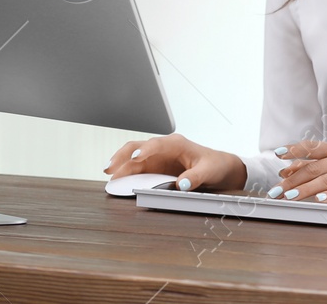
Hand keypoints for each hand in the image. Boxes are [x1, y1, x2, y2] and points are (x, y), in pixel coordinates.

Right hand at [104, 133, 245, 192]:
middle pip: (138, 147)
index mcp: (177, 144)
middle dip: (123, 156)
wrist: (218, 167)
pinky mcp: (154, 168)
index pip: (157, 144)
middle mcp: (164, 148)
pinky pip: (135, 168)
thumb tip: (182, 184)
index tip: (136, 157)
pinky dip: (124, 172)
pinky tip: (116, 179)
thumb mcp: (209, 170)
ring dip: (120, 164)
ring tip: (108, 174)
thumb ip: (196, 176)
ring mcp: (157, 158)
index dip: (145, 149)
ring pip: (132, 157)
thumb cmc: (214, 164)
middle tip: (110, 168)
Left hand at [273, 140, 326, 207]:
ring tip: (289, 196)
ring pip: (326, 181)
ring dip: (305, 189)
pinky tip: (319, 200)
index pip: (312, 147)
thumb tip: (285, 171)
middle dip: (292, 180)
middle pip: (315, 168)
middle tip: (276, 190)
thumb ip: (312, 165)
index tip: (277, 154)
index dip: (294, 150)